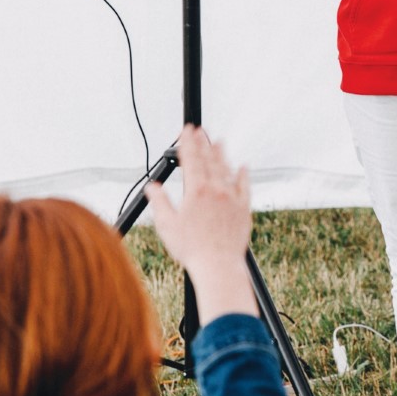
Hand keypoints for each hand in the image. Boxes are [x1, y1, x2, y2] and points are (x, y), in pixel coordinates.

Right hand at [143, 126, 257, 317]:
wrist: (219, 266)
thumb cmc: (192, 249)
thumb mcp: (167, 225)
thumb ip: (160, 202)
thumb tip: (152, 186)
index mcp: (196, 191)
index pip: (191, 159)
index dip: (188, 142)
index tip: (187, 130)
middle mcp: (216, 190)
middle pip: (209, 160)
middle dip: (203, 143)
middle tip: (200, 129)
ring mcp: (232, 198)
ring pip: (227, 170)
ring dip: (222, 154)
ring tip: (220, 141)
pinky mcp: (243, 209)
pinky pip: (245, 187)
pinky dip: (243, 175)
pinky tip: (243, 166)